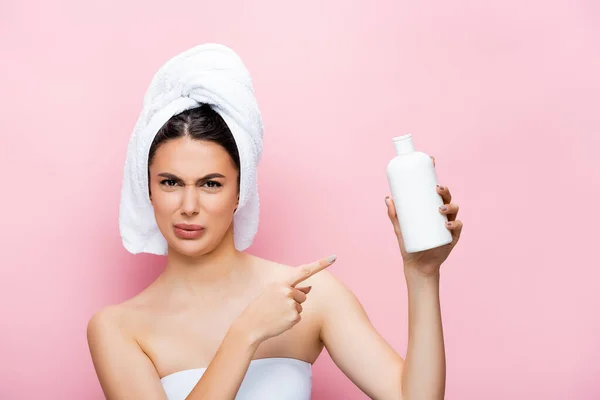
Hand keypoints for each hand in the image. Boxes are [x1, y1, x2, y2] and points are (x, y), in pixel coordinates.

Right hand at [235, 255, 336, 343]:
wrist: (250, 325)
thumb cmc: (262, 307)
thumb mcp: (273, 293)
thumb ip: (292, 289)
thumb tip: (310, 287)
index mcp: (281, 282)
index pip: (304, 271)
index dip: (321, 264)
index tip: (334, 257)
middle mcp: (287, 291)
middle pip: (303, 295)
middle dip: (295, 301)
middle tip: (277, 306)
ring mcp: (291, 304)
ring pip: (300, 306)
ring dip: (292, 311)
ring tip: (276, 313)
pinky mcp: (293, 317)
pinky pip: (298, 317)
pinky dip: (291, 320)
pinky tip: (279, 320)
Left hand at [385, 156, 462, 276]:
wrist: (417, 265)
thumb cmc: (408, 243)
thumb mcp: (399, 228)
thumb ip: (394, 214)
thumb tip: (388, 197)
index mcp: (430, 207)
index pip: (434, 189)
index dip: (434, 174)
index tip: (431, 161)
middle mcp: (441, 213)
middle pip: (446, 197)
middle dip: (444, 190)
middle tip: (437, 188)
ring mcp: (448, 224)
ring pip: (454, 209)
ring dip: (450, 206)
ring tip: (440, 209)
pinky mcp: (452, 237)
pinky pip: (457, 227)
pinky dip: (454, 225)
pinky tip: (447, 224)